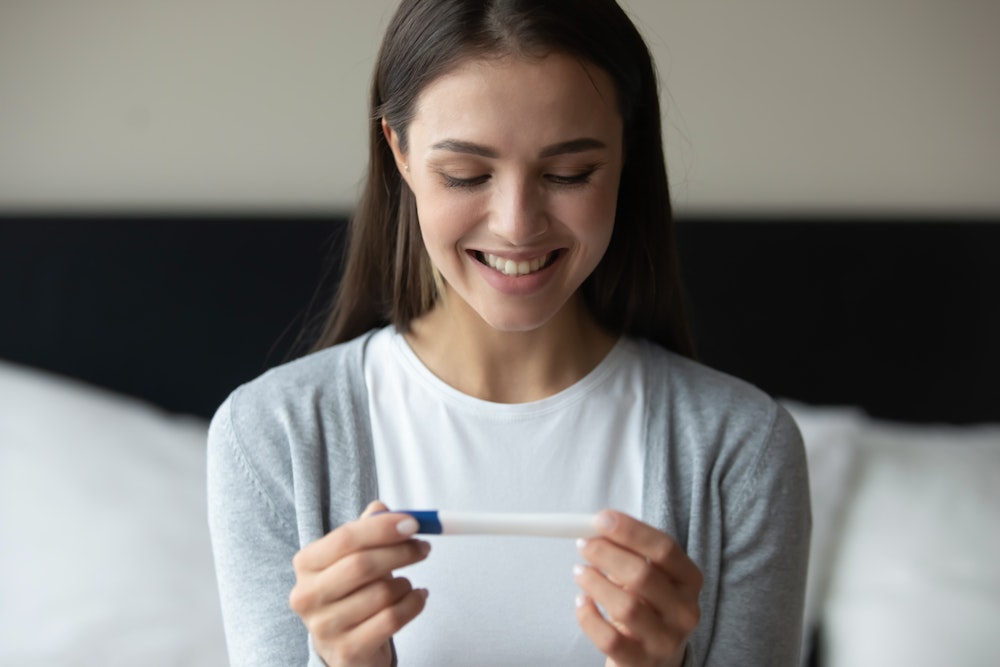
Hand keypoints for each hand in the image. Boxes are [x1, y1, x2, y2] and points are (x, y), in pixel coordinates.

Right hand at [288, 500, 430, 666]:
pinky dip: (413, 604)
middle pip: (362, 564)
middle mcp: (307, 596)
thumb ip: (367, 530)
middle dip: (401, 552)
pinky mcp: (347, 650)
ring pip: (381, 594)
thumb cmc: (351, 593)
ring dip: (405, 584)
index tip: (413, 523)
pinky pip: (392, 619)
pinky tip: (416, 598)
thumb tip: (382, 509)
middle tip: (423, 548)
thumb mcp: (353, 557)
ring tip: (406, 583)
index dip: (383, 528)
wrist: (346, 645)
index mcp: (305, 564)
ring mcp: (324, 627)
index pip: (346, 538)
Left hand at [574, 510, 701, 666]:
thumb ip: (629, 550)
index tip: (601, 519)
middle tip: (584, 545)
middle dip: (607, 554)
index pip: (664, 548)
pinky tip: (582, 603)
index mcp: (689, 580)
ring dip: (595, 583)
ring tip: (580, 572)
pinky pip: (609, 639)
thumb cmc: (648, 606)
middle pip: (643, 575)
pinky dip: (588, 618)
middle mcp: (685, 611)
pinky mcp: (642, 662)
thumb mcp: (649, 575)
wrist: (654, 658)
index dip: (630, 531)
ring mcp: (666, 640)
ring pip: (625, 607)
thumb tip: (598, 525)